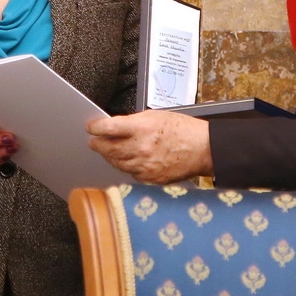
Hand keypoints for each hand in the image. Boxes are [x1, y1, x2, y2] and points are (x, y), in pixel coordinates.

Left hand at [87, 110, 212, 183]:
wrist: (204, 148)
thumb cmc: (184, 129)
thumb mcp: (156, 116)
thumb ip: (134, 122)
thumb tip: (116, 127)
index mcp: (141, 128)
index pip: (108, 128)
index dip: (95, 128)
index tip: (91, 127)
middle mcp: (140, 148)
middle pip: (108, 149)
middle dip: (97, 144)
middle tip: (94, 141)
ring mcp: (145, 166)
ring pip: (117, 163)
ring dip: (110, 157)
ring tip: (108, 151)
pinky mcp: (150, 179)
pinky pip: (131, 173)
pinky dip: (127, 166)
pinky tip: (128, 160)